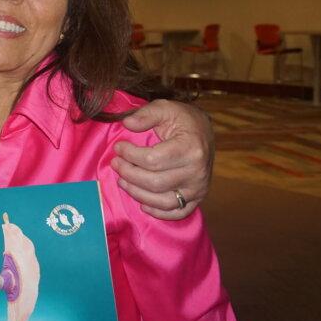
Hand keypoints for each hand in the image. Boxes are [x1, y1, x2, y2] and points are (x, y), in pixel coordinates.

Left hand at [113, 99, 213, 219]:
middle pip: (154, 182)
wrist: (204, 131)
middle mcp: (197, 172)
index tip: (118, 147)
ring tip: (122, 181)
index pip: (152, 159)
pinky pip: (177, 212)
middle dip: (129, 174)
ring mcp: (198, 188)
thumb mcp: (165, 107)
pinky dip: (158, 212)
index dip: (130, 155)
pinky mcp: (197, 198)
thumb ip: (146, 114)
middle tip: (115, 164)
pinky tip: (142, 203)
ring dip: (137, 193)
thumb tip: (127, 123)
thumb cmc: (182, 119)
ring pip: (162, 201)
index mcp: (190, 148)